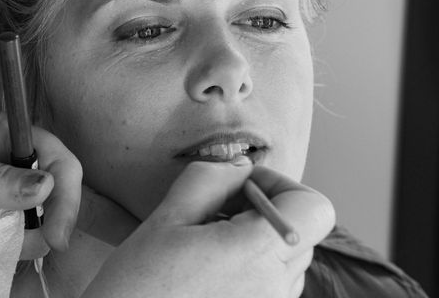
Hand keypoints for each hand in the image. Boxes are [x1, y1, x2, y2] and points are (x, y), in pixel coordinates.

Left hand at [0, 102, 81, 251]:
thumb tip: (48, 187)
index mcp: (2, 136)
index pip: (54, 158)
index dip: (66, 193)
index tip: (58, 231)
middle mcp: (0, 166)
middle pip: (44, 199)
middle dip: (37, 227)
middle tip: (19, 249)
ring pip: (17, 228)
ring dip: (1, 243)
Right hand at [83, 160, 334, 297]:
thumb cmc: (139, 283)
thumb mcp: (168, 217)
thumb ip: (212, 179)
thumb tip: (242, 168)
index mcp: (257, 252)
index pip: (314, 208)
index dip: (281, 185)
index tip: (243, 187)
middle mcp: (276, 287)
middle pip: (302, 230)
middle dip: (266, 209)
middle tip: (218, 210)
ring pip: (288, 258)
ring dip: (258, 239)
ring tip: (209, 243)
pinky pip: (274, 285)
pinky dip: (252, 266)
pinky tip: (211, 269)